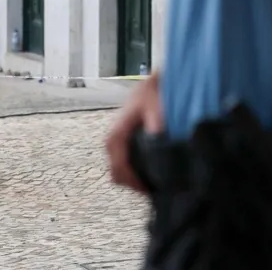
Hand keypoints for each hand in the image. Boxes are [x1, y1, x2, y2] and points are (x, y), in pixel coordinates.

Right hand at [105, 72, 163, 193]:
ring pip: (121, 171)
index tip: (151, 190)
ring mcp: (117, 143)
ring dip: (136, 179)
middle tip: (157, 190)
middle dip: (135, 185)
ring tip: (158, 182)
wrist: (152, 82)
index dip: (134, 184)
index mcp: (116, 137)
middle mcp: (112, 142)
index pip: (119, 170)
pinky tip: (154, 171)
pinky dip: (137, 171)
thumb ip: (156, 127)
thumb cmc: (153, 92)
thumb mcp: (156, 107)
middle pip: (118, 175)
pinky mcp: (124, 142)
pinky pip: (126, 163)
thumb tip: (159, 147)